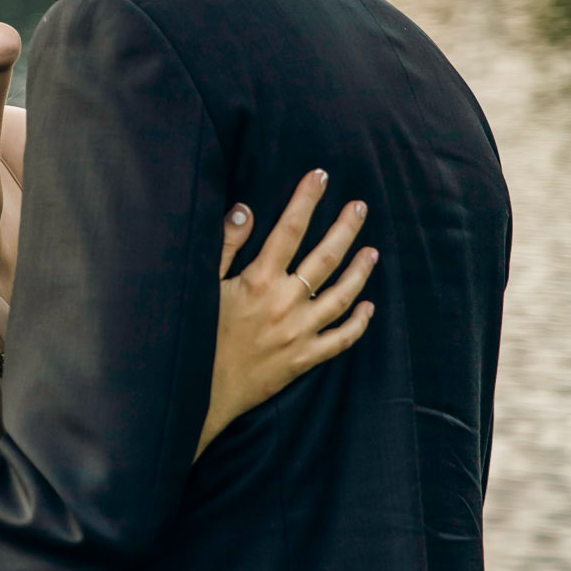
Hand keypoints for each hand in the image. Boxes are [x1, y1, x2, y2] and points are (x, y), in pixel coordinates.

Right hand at [200, 170, 377, 454]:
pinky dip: (357, 323)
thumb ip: (225, 246)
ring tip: (372, 251)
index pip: (289, 230)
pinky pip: (340, 340)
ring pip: (340, 296)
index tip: (319, 176)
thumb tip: (244, 210)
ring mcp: (298, 333)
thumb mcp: (204, 286)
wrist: (201, 393)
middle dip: (344, 228)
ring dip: (359, 272)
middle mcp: (284, 303)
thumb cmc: (198, 335)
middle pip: (325, 258)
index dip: (306, 199)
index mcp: (258, 281)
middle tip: (359, 207)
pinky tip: (368, 307)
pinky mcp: (303, 360)